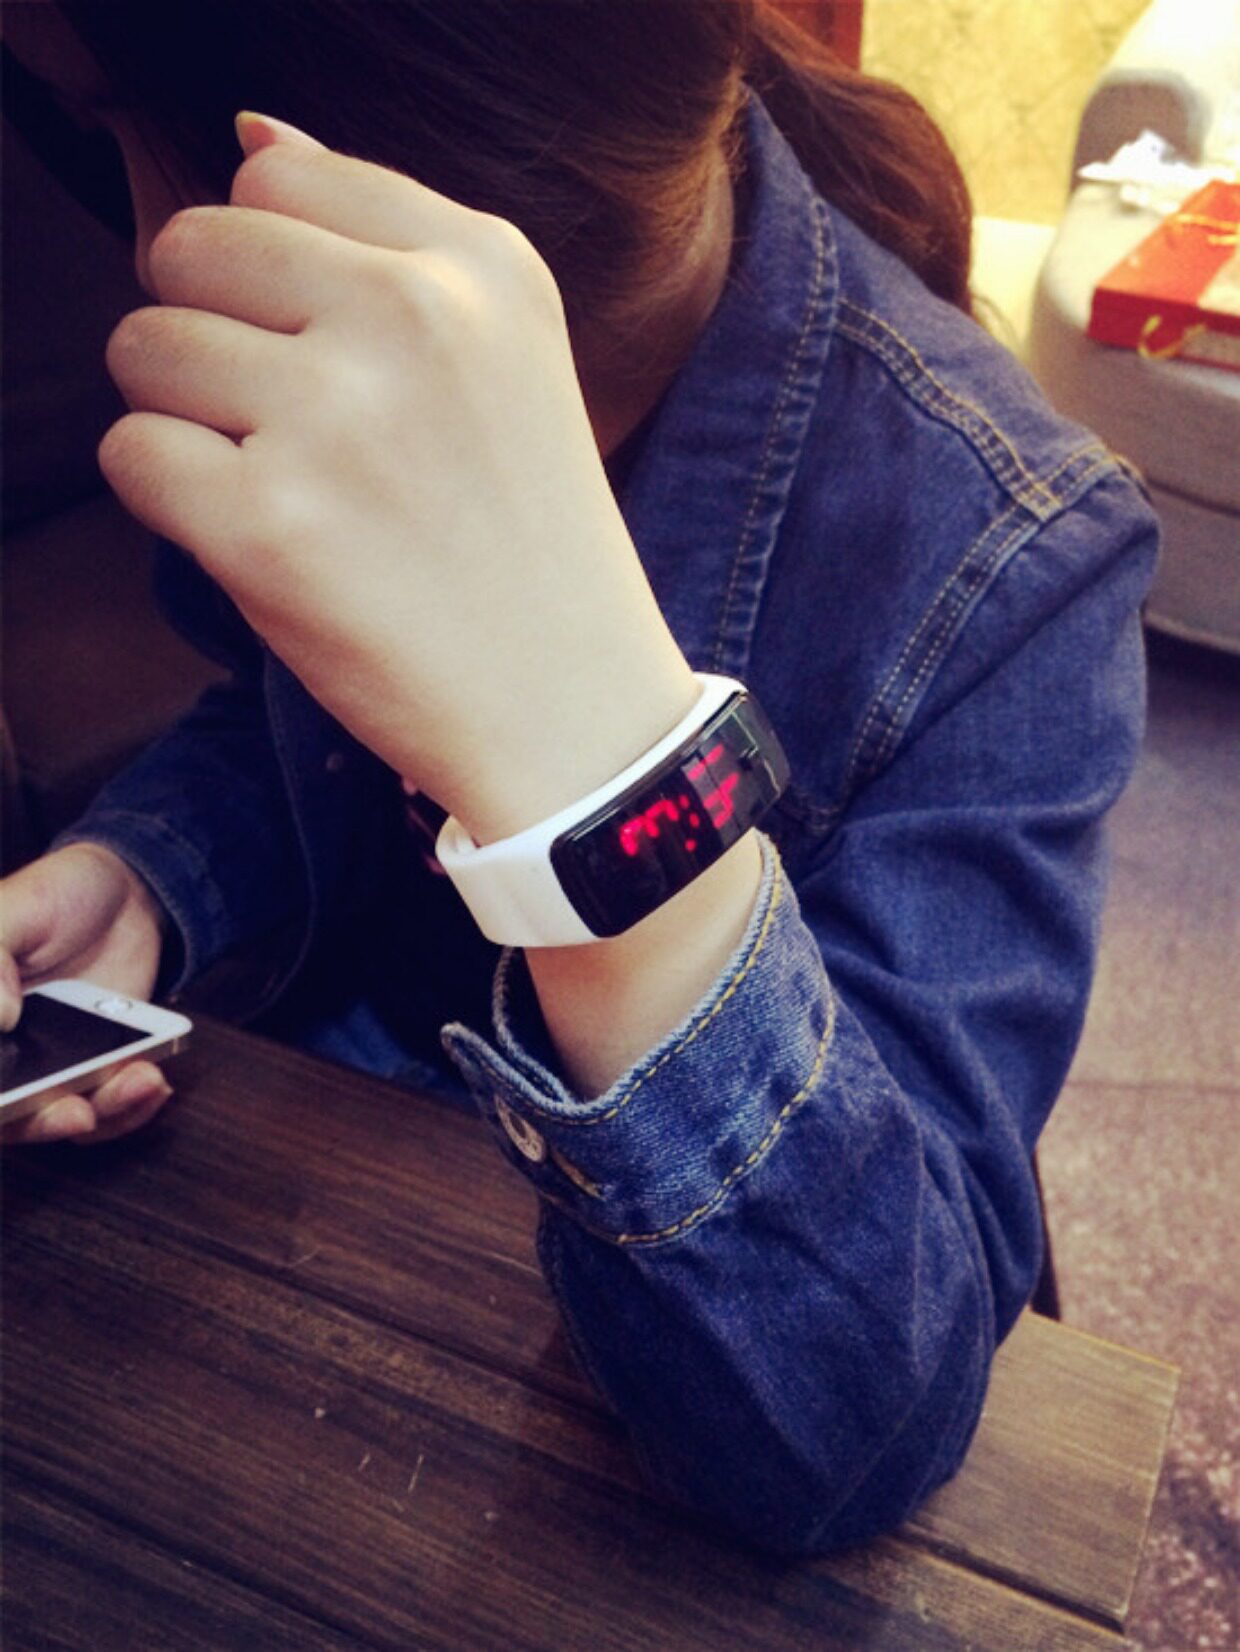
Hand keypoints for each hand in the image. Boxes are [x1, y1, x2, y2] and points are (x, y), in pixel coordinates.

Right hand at [0, 844, 169, 1144]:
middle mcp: (0, 1055)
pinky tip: (154, 1081)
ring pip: (58, 1119)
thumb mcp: (12, 912)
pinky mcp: (97, 1070)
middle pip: (5, 1116)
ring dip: (102, 1112)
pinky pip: (106, 1107)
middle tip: (78, 1112)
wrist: (126, 895)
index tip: (7, 1103)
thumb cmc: (54, 895)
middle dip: (42, 1121)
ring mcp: (46, 1068)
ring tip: (141, 1081)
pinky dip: (131, 1106)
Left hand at [98, 113, 695, 844]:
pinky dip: (169, 503)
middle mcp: (409, 319)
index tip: (313, 347)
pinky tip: (259, 541)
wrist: (570, 707)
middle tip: (284, 425)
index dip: (264, 267)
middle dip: (208, 332)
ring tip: (282, 486)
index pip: (276, 177)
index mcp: (480, 266)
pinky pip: (131, 456)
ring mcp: (334, 420)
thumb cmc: (528, 540)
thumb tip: (249, 137)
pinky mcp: (267, 525)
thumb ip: (388, 236)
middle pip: (190, 249)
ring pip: (145, 348)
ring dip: (184, 419)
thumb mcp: (510, 354)